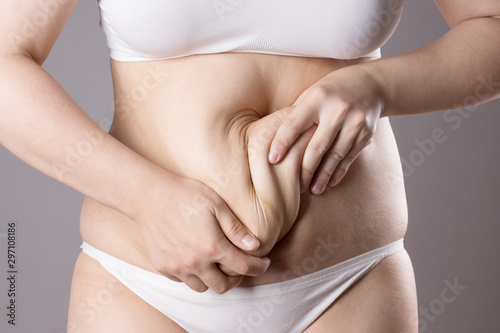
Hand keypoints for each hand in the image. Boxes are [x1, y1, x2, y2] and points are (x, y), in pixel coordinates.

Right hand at [133, 173, 270, 293]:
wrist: (149, 196)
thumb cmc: (185, 195)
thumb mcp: (216, 205)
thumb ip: (235, 229)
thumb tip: (254, 246)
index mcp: (212, 247)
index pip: (243, 267)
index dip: (258, 268)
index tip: (264, 264)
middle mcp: (195, 262)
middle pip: (223, 286)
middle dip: (236, 280)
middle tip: (240, 268)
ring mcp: (177, 267)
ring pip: (201, 287)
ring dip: (213, 280)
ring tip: (216, 265)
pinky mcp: (163, 267)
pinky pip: (182, 280)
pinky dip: (192, 275)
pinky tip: (195, 260)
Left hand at [268, 65, 383, 193]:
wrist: (372, 84)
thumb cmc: (331, 91)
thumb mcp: (312, 93)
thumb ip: (297, 112)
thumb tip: (273, 136)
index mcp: (317, 98)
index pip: (294, 124)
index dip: (281, 142)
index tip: (272, 159)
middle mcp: (337, 110)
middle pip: (316, 146)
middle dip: (305, 169)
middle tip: (296, 186)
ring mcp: (354, 122)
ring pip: (335, 155)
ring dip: (323, 175)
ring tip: (313, 190)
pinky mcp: (366, 133)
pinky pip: (350, 157)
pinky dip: (339, 171)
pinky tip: (330, 182)